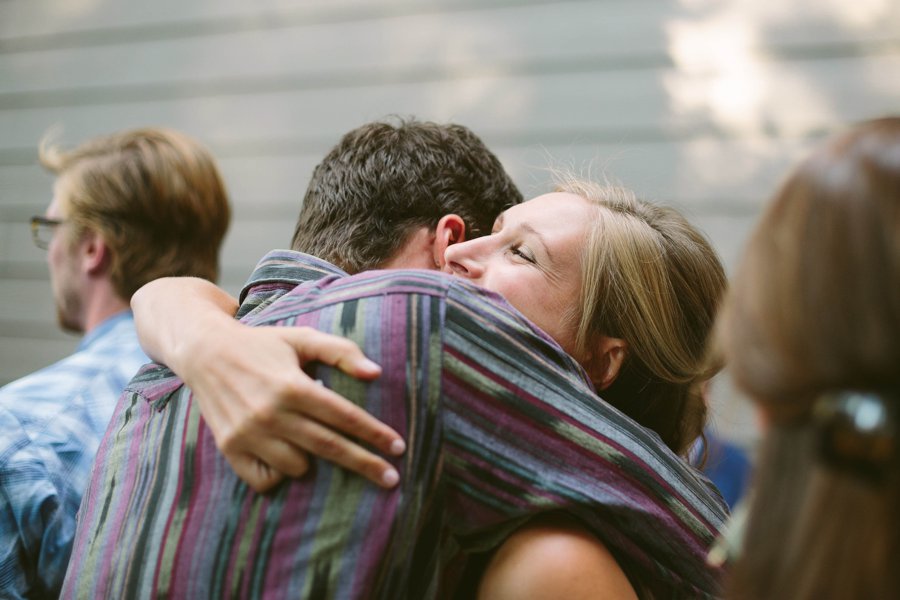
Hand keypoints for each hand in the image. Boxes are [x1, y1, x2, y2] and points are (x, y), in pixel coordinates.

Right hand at [180, 322, 404, 491]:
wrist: (205, 351)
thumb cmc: (263, 344)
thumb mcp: (302, 338)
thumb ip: (340, 351)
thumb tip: (376, 373)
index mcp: (292, 386)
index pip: (344, 417)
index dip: (375, 434)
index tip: (398, 448)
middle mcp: (271, 413)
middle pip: (329, 447)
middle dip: (365, 464)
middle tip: (393, 479)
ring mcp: (248, 434)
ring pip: (298, 467)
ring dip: (313, 460)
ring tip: (310, 440)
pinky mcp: (230, 448)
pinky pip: (265, 480)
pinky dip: (279, 474)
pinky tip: (284, 456)